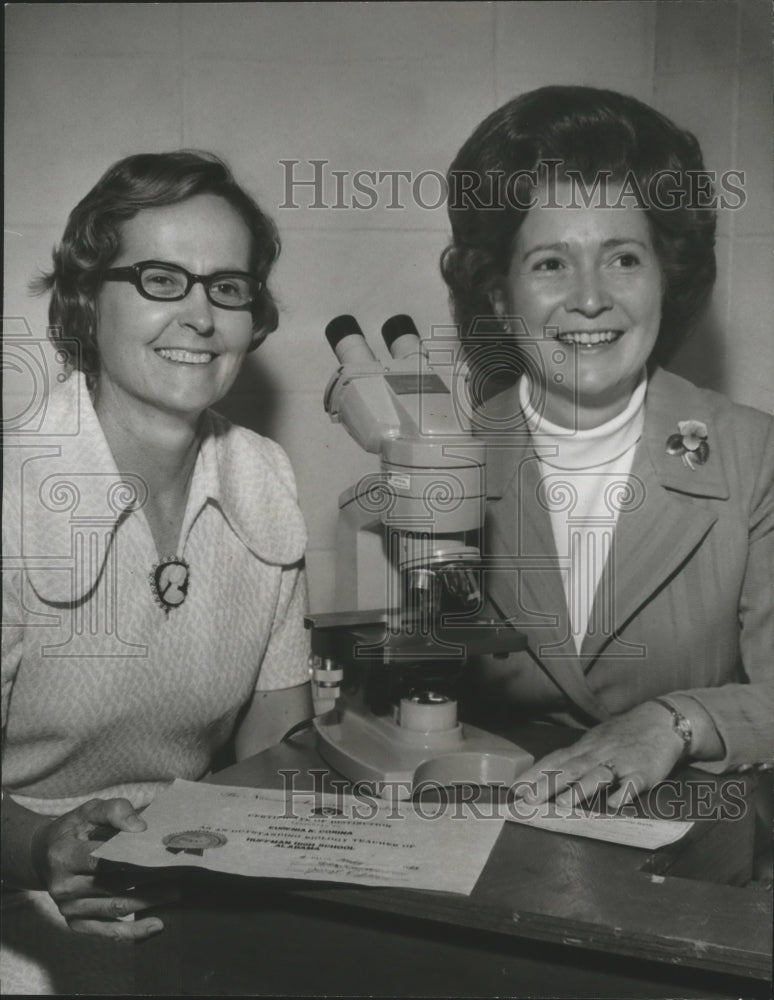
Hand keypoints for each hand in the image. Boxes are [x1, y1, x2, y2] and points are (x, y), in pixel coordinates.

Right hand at [32, 797, 174, 940]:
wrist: (43, 857)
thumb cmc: (74, 830)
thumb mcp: (89, 810)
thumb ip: (114, 811)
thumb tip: (140, 827)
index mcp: (64, 855)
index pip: (103, 858)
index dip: (133, 857)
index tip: (161, 853)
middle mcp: (63, 886)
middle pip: (114, 884)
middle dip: (150, 878)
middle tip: (180, 871)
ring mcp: (69, 908)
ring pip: (116, 907)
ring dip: (149, 901)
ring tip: (177, 891)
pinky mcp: (76, 924)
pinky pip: (108, 932)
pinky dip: (134, 931)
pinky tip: (157, 925)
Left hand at [514, 701, 684, 809]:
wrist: (660, 721)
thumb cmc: (623, 734)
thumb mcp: (595, 740)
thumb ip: (575, 757)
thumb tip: (547, 772)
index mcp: (585, 748)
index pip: (555, 759)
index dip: (535, 774)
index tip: (516, 788)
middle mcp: (598, 754)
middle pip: (570, 769)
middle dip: (548, 785)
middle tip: (529, 800)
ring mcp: (620, 763)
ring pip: (597, 776)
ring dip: (579, 790)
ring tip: (562, 805)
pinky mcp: (644, 772)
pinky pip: (632, 783)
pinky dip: (623, 793)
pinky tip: (614, 805)